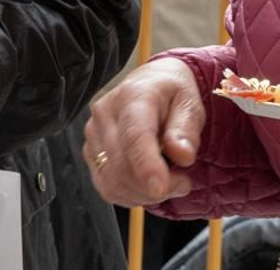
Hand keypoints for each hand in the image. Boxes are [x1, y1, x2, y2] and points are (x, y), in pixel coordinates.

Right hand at [84, 58, 202, 205]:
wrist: (149, 84)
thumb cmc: (172, 95)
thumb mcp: (190, 104)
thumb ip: (186, 129)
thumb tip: (182, 156)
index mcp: (133, 96)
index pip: (134, 135)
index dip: (146, 165)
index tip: (160, 189)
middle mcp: (104, 114)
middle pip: (122, 165)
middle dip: (158, 186)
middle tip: (184, 181)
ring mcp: (93, 134)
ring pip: (112, 181)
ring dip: (145, 194)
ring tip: (169, 181)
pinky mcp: (90, 152)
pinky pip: (106, 187)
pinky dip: (131, 196)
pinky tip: (148, 185)